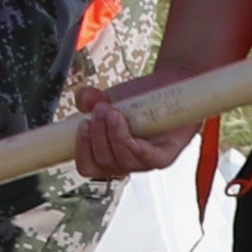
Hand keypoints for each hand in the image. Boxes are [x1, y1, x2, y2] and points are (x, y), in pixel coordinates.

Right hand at [74, 71, 209, 180]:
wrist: (171, 85)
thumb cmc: (141, 98)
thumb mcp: (110, 97)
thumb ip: (91, 98)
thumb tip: (84, 99)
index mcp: (108, 153)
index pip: (88, 166)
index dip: (81, 150)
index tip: (80, 126)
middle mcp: (126, 162)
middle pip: (103, 164)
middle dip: (96, 136)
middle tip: (99, 110)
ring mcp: (146, 162)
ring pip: (122, 161)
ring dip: (112, 135)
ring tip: (112, 111)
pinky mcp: (165, 156)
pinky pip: (147, 158)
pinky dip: (132, 144)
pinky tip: (127, 125)